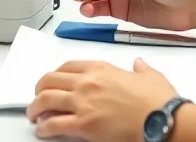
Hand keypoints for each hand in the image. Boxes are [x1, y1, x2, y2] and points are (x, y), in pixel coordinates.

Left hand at [28, 59, 177, 141]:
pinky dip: (43, 128)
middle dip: (39, 89)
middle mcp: (87, 82)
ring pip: (45, 100)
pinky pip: (53, 124)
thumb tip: (139, 64)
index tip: (53, 81)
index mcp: (101, 68)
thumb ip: (141, 69)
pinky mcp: (83, 124)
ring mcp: (83, 102)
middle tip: (38, 98)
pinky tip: (42, 131)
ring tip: (33, 115)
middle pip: (50, 80)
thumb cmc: (157, 100)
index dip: (56, 74)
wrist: (161, 119)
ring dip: (35, 108)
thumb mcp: (150, 76)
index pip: (68, 66)